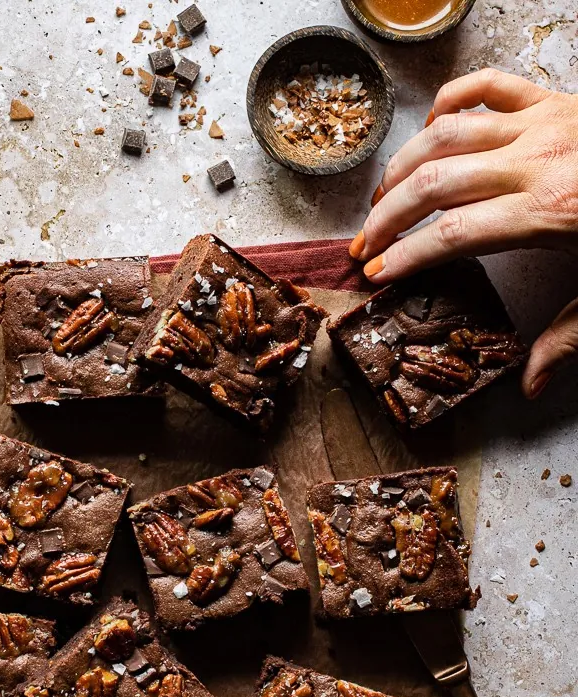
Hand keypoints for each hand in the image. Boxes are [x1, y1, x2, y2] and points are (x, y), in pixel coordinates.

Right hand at [350, 68, 577, 397]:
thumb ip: (567, 338)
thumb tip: (530, 384)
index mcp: (547, 212)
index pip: (452, 234)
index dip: (407, 255)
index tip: (378, 274)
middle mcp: (536, 160)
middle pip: (435, 182)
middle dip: (388, 215)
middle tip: (365, 243)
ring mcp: (542, 122)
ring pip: (447, 131)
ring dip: (404, 165)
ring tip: (382, 196)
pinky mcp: (552, 99)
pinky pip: (486, 86)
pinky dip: (450, 101)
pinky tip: (429, 129)